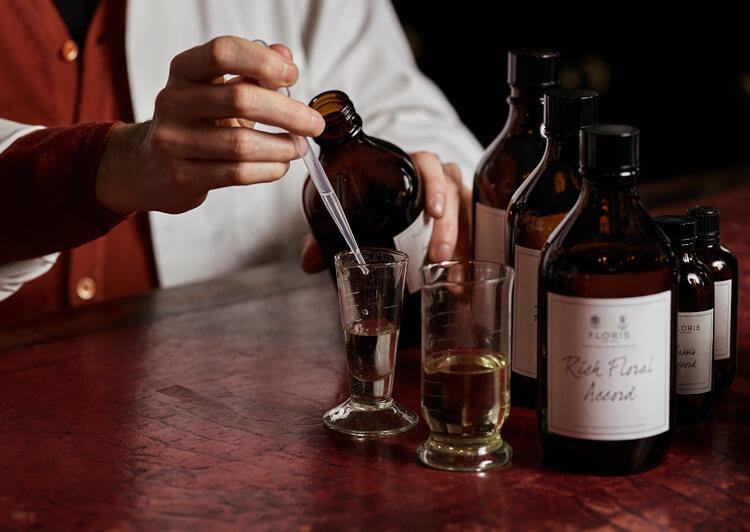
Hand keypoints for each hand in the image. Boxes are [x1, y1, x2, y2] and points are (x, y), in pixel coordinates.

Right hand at [96, 36, 324, 214]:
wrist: (148, 166)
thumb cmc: (194, 123)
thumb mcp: (216, 89)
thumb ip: (251, 71)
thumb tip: (285, 56)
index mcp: (184, 71)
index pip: (222, 52)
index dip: (262, 61)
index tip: (291, 75)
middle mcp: (174, 101)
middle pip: (241, 99)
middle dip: (288, 113)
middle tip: (314, 124)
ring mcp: (174, 140)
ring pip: (242, 144)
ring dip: (282, 147)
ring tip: (298, 147)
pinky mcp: (183, 176)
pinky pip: (236, 173)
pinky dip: (268, 170)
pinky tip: (280, 165)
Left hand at [300, 151, 470, 272]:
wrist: (391, 209)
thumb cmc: (372, 204)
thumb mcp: (351, 214)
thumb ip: (327, 233)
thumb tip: (310, 261)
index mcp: (410, 168)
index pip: (430, 165)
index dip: (435, 185)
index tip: (433, 211)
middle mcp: (438, 179)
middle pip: (454, 192)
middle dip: (450, 226)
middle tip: (438, 255)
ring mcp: (455, 199)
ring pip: (468, 214)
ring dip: (462, 245)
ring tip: (451, 275)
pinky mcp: (465, 220)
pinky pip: (475, 233)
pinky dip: (468, 258)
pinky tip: (459, 284)